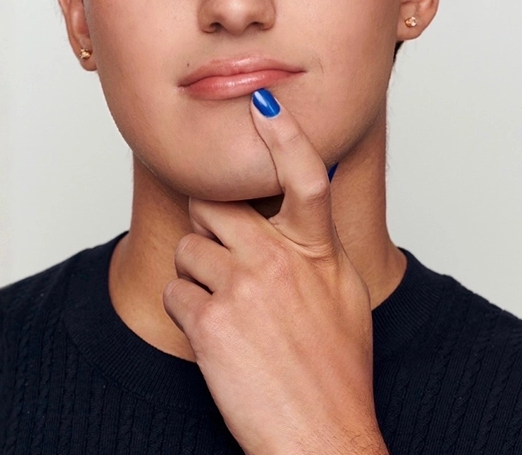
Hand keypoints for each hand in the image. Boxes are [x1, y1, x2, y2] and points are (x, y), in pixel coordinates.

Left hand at [163, 89, 387, 454]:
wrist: (321, 436)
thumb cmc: (337, 369)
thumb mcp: (345, 295)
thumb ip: (318, 249)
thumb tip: (300, 220)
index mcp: (317, 249)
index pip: (304, 175)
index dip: (284, 131)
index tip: (264, 99)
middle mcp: (280, 259)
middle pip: (215, 204)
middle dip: (211, 224)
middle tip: (225, 252)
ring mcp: (242, 288)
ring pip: (189, 248)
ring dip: (198, 273)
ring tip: (226, 309)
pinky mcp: (209, 323)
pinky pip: (176, 291)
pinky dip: (188, 310)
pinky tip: (216, 336)